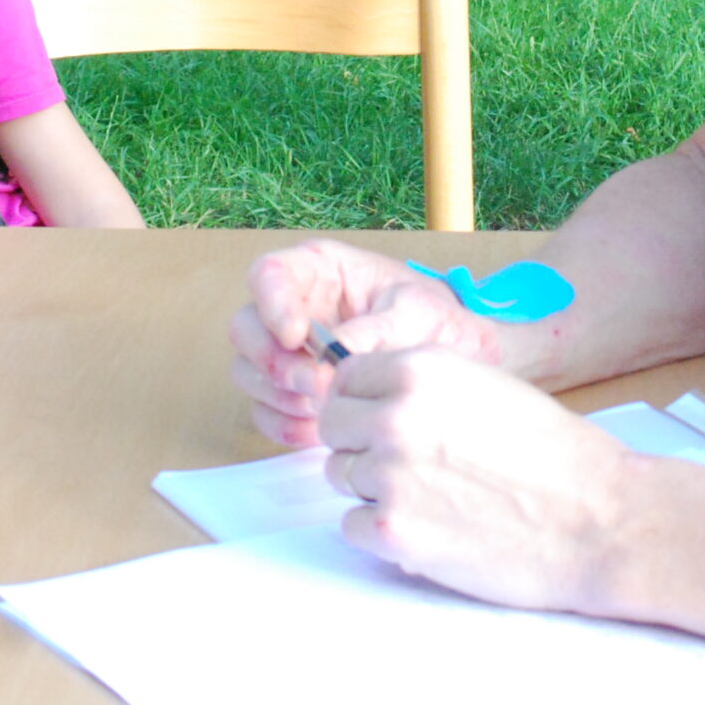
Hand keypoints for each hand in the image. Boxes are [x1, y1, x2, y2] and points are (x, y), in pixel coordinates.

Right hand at [229, 239, 500, 446]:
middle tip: (313, 385)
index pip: (269, 274)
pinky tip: (316, 433)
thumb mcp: (416, 314)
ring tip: (325, 411)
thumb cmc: (436, 321)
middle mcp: (293, 308)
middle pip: (245, 327)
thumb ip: (375, 331)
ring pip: (248, 372)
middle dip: (272, 360)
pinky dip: (283, 424)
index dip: (271, 304)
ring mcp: (287, 353)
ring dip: (278, 396)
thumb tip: (334, 355)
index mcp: (318, 271)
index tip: (296, 336)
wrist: (458, 361)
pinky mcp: (291, 392)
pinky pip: (264, 410)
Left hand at [319, 347, 634, 612]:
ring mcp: (390, 475)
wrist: (602, 520)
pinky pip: (352, 526)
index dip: (360, 403)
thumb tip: (372, 398)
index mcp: (419, 370)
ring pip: (342, 477)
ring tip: (435, 498)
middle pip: (333, 429)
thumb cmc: (557, 456)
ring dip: (375, 489)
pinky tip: (432, 528)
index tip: (379, 421)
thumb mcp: (487, 388)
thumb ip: (424, 387)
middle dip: (360, 445)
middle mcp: (394, 416)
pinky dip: (383, 532)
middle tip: (407, 466)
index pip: (344, 379)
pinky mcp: (393, 531)